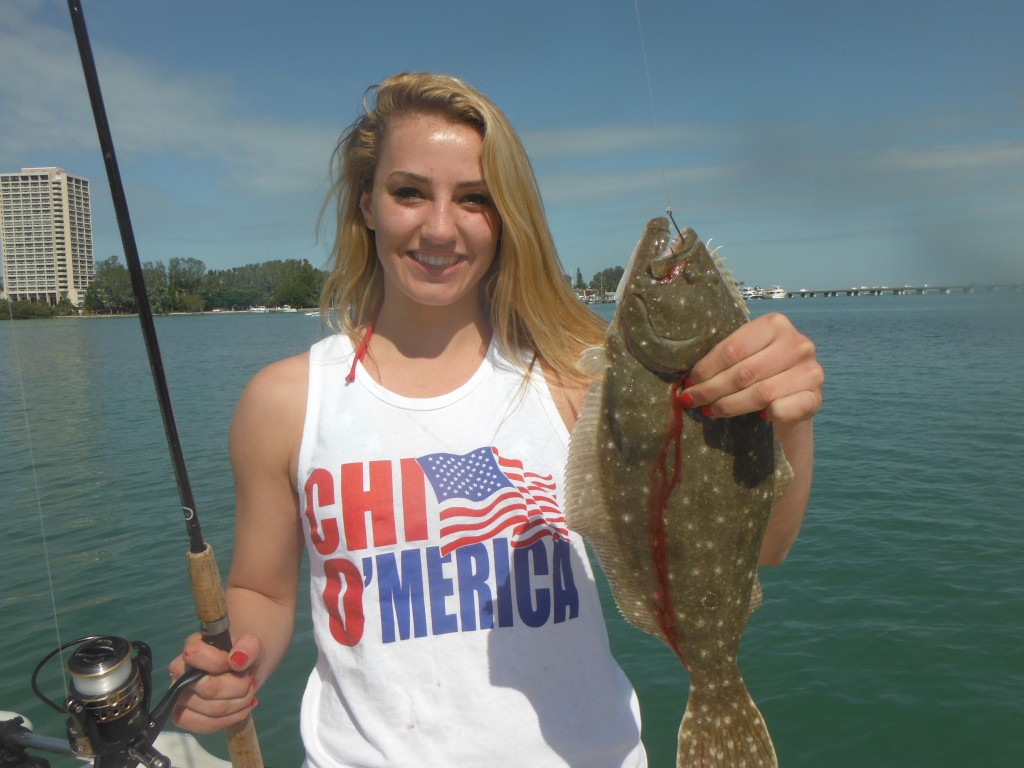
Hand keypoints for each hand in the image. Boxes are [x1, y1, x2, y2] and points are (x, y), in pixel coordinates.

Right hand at [168, 632, 260, 732]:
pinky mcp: (182, 716)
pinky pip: (204, 725)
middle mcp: (179, 671)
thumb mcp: (253, 643)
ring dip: (238, 704)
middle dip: (239, 687)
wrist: (244, 668)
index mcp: (192, 646)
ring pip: (212, 710)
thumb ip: (248, 646)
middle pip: (209, 688)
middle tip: (250, 682)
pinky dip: (229, 720)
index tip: (240, 664)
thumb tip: (237, 659)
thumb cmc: (244, 653)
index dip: (221, 662)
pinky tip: (242, 710)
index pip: (196, 654)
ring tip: (248, 694)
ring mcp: (179, 695)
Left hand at [682, 312, 822, 422]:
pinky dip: (767, 414)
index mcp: (775, 324)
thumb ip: (725, 358)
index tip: (688, 382)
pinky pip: (785, 408)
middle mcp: (797, 343)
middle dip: (711, 390)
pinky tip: (756, 417)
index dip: (706, 369)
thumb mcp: (745, 355)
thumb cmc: (760, 371)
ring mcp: (811, 371)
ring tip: (708, 411)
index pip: (733, 349)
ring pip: (760, 393)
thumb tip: (688, 380)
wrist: (793, 395)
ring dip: (729, 405)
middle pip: (744, 372)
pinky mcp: (816, 398)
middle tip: (691, 400)